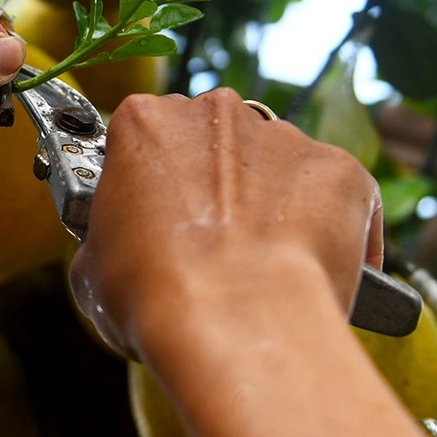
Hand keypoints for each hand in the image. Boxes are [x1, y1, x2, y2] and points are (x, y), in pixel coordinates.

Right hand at [69, 89, 382, 359]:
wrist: (237, 323)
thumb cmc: (156, 296)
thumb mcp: (94, 271)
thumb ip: (110, 238)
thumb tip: (122, 254)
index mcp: (145, 122)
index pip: (145, 140)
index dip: (151, 186)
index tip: (156, 222)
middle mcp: (216, 113)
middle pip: (214, 141)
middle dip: (213, 185)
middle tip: (210, 245)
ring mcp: (284, 137)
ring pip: (277, 164)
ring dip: (270, 203)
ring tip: (264, 266)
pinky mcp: (342, 170)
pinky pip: (337, 196)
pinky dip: (331, 228)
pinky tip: (318, 272)